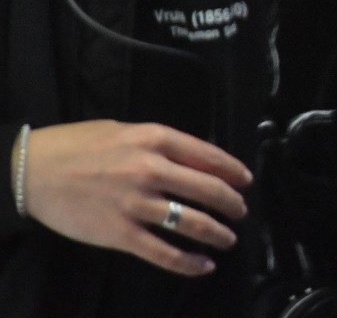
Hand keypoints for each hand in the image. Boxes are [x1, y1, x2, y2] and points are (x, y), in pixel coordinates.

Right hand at [23, 120, 252, 275]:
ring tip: (227, 238)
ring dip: (217, 233)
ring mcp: (136, 204)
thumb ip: (160, 144)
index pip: (208, 156)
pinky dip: (188, 262)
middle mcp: (151, 170)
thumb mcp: (126, 131)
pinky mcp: (120, 233)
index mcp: (155, 140)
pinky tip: (203, 265)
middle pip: (208, 190)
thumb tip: (195, 160)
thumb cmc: (77, 146)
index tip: (245, 181)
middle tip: (240, 212)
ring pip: (192, 222)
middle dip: (231, 204)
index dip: (233, 171)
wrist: (32, 170)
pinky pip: (162, 252)